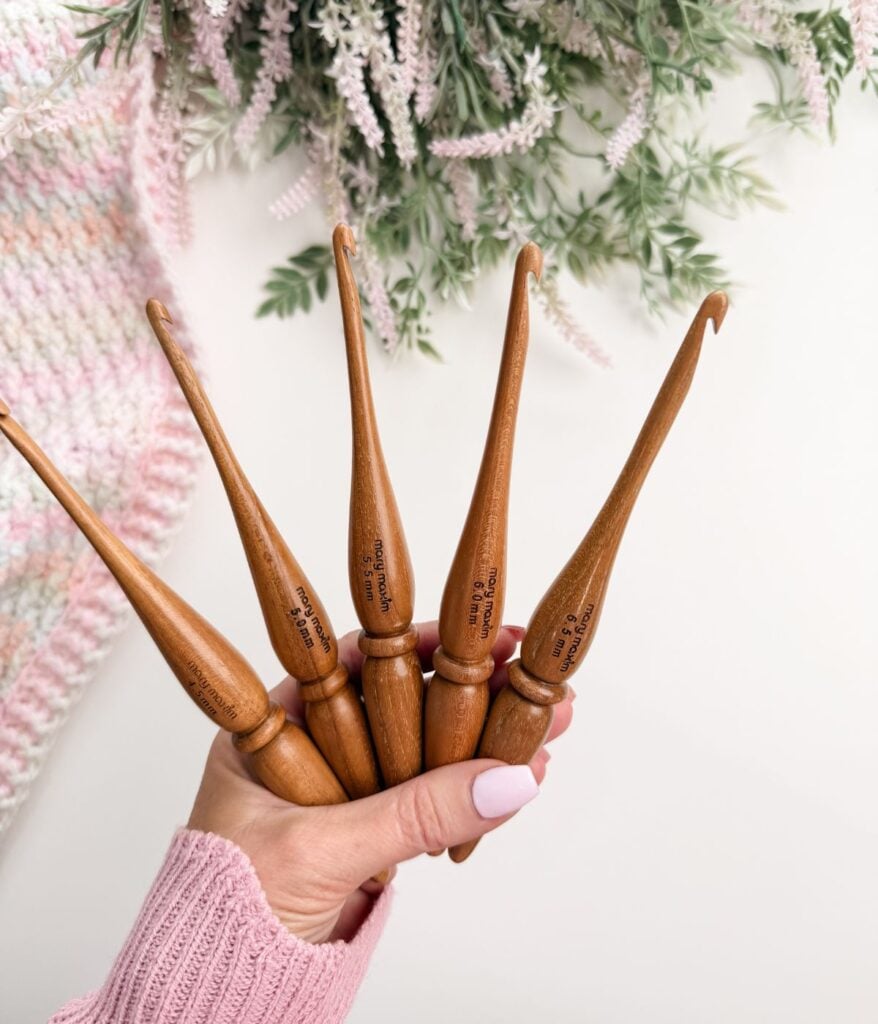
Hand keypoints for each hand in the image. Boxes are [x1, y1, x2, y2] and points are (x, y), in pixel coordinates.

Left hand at [187, 621, 573, 942]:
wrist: (219, 997)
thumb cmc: (226, 914)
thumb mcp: (322, 849)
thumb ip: (410, 815)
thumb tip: (502, 780)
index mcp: (278, 728)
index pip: (358, 665)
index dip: (423, 647)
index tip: (484, 641)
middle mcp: (314, 752)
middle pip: (406, 706)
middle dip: (475, 694)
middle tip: (535, 680)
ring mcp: (346, 794)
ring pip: (427, 754)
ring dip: (488, 743)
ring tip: (550, 728)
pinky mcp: (371, 834)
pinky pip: (430, 803)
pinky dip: (474, 794)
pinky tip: (521, 775)